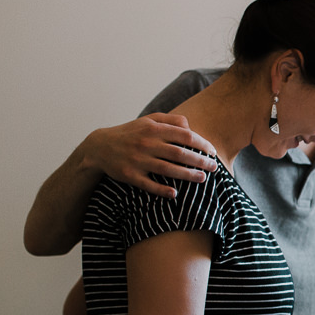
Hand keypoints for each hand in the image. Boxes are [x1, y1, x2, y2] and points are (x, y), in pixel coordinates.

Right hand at [83, 114, 219, 198]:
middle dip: (200, 161)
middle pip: (179, 154)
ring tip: (202, 179)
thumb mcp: (148, 121)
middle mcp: (146, 144)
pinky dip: (161, 190)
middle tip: (214, 167)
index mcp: (153, 129)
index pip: (184, 136)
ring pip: (167, 169)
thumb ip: (171, 120)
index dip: (202, 144)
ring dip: (187, 175)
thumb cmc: (131, 133)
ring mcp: (138, 160)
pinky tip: (174, 194)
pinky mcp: (129, 175)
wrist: (100, 147)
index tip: (213, 152)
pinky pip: (148, 185)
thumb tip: (191, 127)